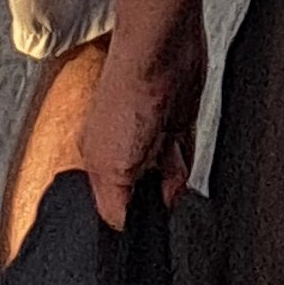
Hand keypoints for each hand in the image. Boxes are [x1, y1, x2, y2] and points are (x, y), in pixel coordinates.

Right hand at [84, 7, 207, 225]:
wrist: (163, 50)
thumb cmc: (126, 98)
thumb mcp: (111, 169)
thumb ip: (115, 206)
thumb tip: (121, 230)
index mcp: (98, 159)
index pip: (111, 203)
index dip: (125, 219)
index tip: (138, 233)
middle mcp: (123, 147)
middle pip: (141, 190)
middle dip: (152, 201)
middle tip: (158, 205)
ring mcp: (153, 132)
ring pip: (165, 174)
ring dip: (171, 181)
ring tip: (168, 173)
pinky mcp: (179, 119)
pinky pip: (185, 153)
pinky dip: (185, 163)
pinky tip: (181, 170)